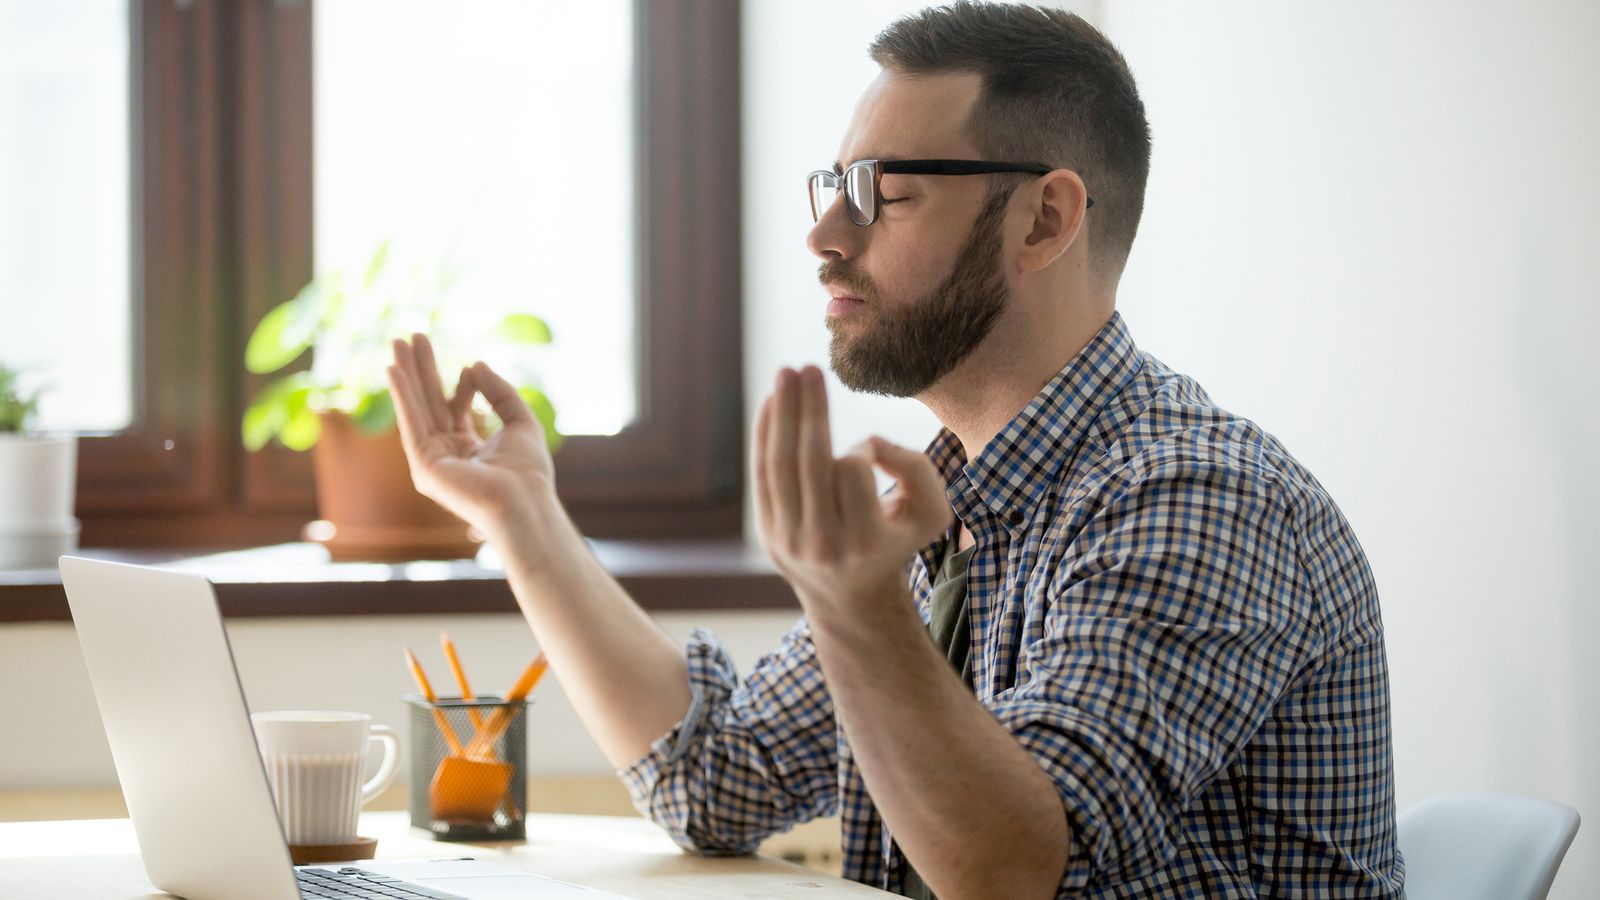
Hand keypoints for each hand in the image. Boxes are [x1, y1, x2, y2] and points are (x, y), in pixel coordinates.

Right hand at [387, 333, 555, 543]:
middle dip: (421, 370)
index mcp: (469, 450)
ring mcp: (432, 461)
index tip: (470, 367)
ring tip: (397, 342)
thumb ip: (499, 392)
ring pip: (417, 409)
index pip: (457, 409)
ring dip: (406, 375)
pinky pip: (410, 424)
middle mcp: (447, 455)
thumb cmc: (528, 471)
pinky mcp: (423, 466)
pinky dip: (402, 396)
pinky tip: (394, 371)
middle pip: (430, 403)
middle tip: (410, 337)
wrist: (524, 501)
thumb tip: (475, 364)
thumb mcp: (520, 421)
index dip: (464, 386)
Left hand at [753, 366, 952, 620]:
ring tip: (787, 373)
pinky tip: (773, 403)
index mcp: (864, 541)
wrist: (852, 595)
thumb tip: (868, 443)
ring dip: (781, 413)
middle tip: (810, 367)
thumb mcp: (930, 512)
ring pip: (779, 465)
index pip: (852, 471)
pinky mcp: (768, 532)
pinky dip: (765, 435)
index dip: (862, 448)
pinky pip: (763, 475)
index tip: (872, 450)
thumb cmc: (895, 540)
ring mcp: (788, 540)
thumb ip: (917, 469)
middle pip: (808, 462)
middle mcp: (822, 544)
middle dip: (808, 408)